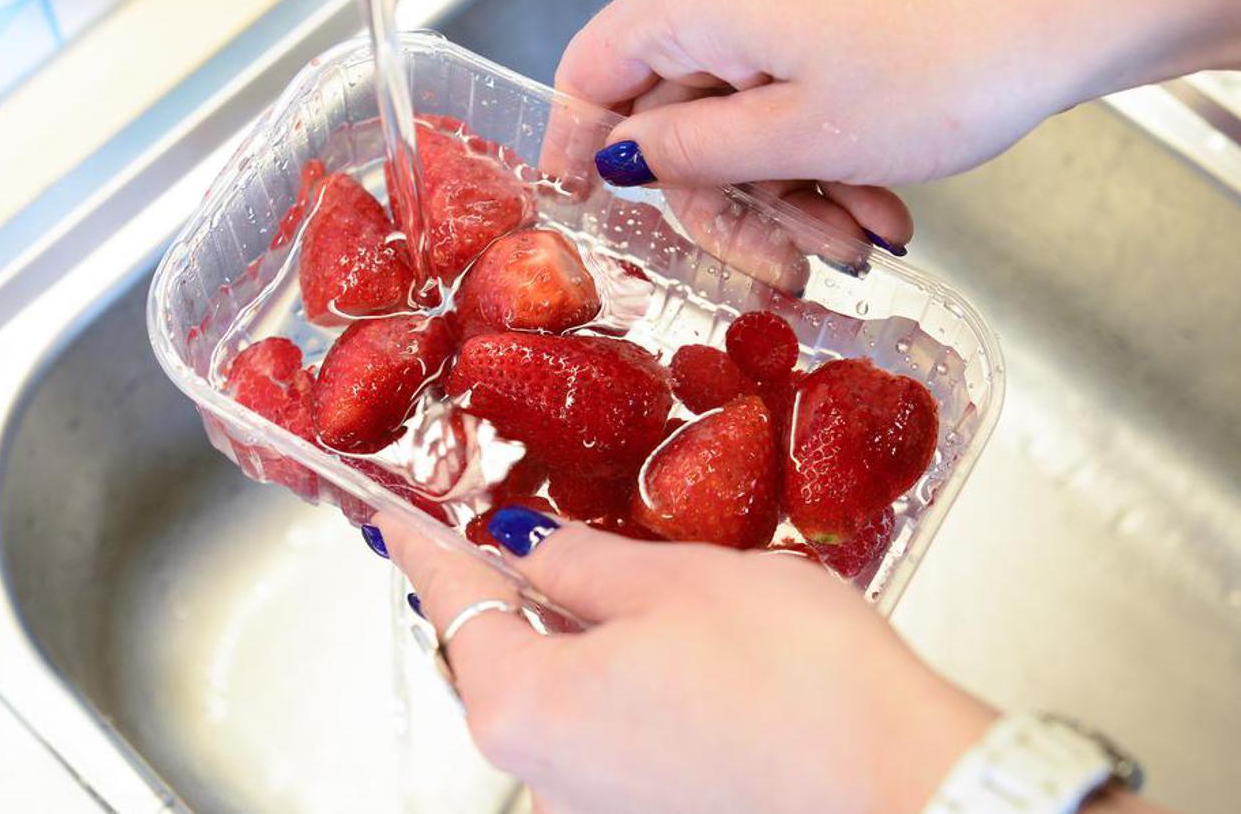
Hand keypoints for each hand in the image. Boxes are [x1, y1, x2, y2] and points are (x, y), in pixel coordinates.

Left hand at [377, 511, 994, 812]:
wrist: (904, 787)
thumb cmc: (798, 684)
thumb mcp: (675, 581)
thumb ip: (582, 562)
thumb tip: (530, 547)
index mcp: (525, 709)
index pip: (451, 602)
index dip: (425, 546)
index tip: (399, 519)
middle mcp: (543, 780)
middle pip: (501, 659)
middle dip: (518, 592)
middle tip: (542, 532)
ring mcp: (596, 812)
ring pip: (560, 699)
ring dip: (580, 640)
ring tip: (642, 592)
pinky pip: (605, 738)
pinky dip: (619, 687)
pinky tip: (679, 656)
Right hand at [559, 0, 1240, 249]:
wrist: (1071, 7)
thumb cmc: (945, 61)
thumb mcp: (795, 137)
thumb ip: (688, 156)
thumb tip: (618, 160)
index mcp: (694, 6)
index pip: (591, 73)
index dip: (576, 146)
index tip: (583, 206)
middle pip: (679, 121)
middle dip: (738, 208)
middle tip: (787, 270)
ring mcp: (781, 10)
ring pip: (746, 125)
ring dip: (796, 199)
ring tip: (860, 241)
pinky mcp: (828, 26)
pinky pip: (796, 106)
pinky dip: (828, 164)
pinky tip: (878, 205)